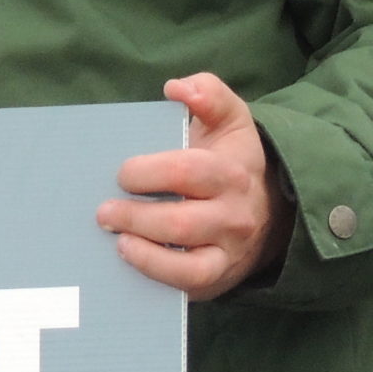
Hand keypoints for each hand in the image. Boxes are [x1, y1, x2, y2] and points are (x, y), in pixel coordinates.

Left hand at [96, 73, 291, 302]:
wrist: (269, 212)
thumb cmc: (232, 160)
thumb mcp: (230, 119)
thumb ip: (208, 93)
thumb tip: (176, 87)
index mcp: (232, 173)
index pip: (187, 172)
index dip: (148, 173)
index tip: (123, 173)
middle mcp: (234, 216)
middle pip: (180, 223)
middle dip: (135, 217)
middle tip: (103, 211)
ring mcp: (227, 252)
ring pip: (185, 264)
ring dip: (142, 251)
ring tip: (114, 238)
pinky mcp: (216, 278)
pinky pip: (186, 284)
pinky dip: (155, 273)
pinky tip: (131, 255)